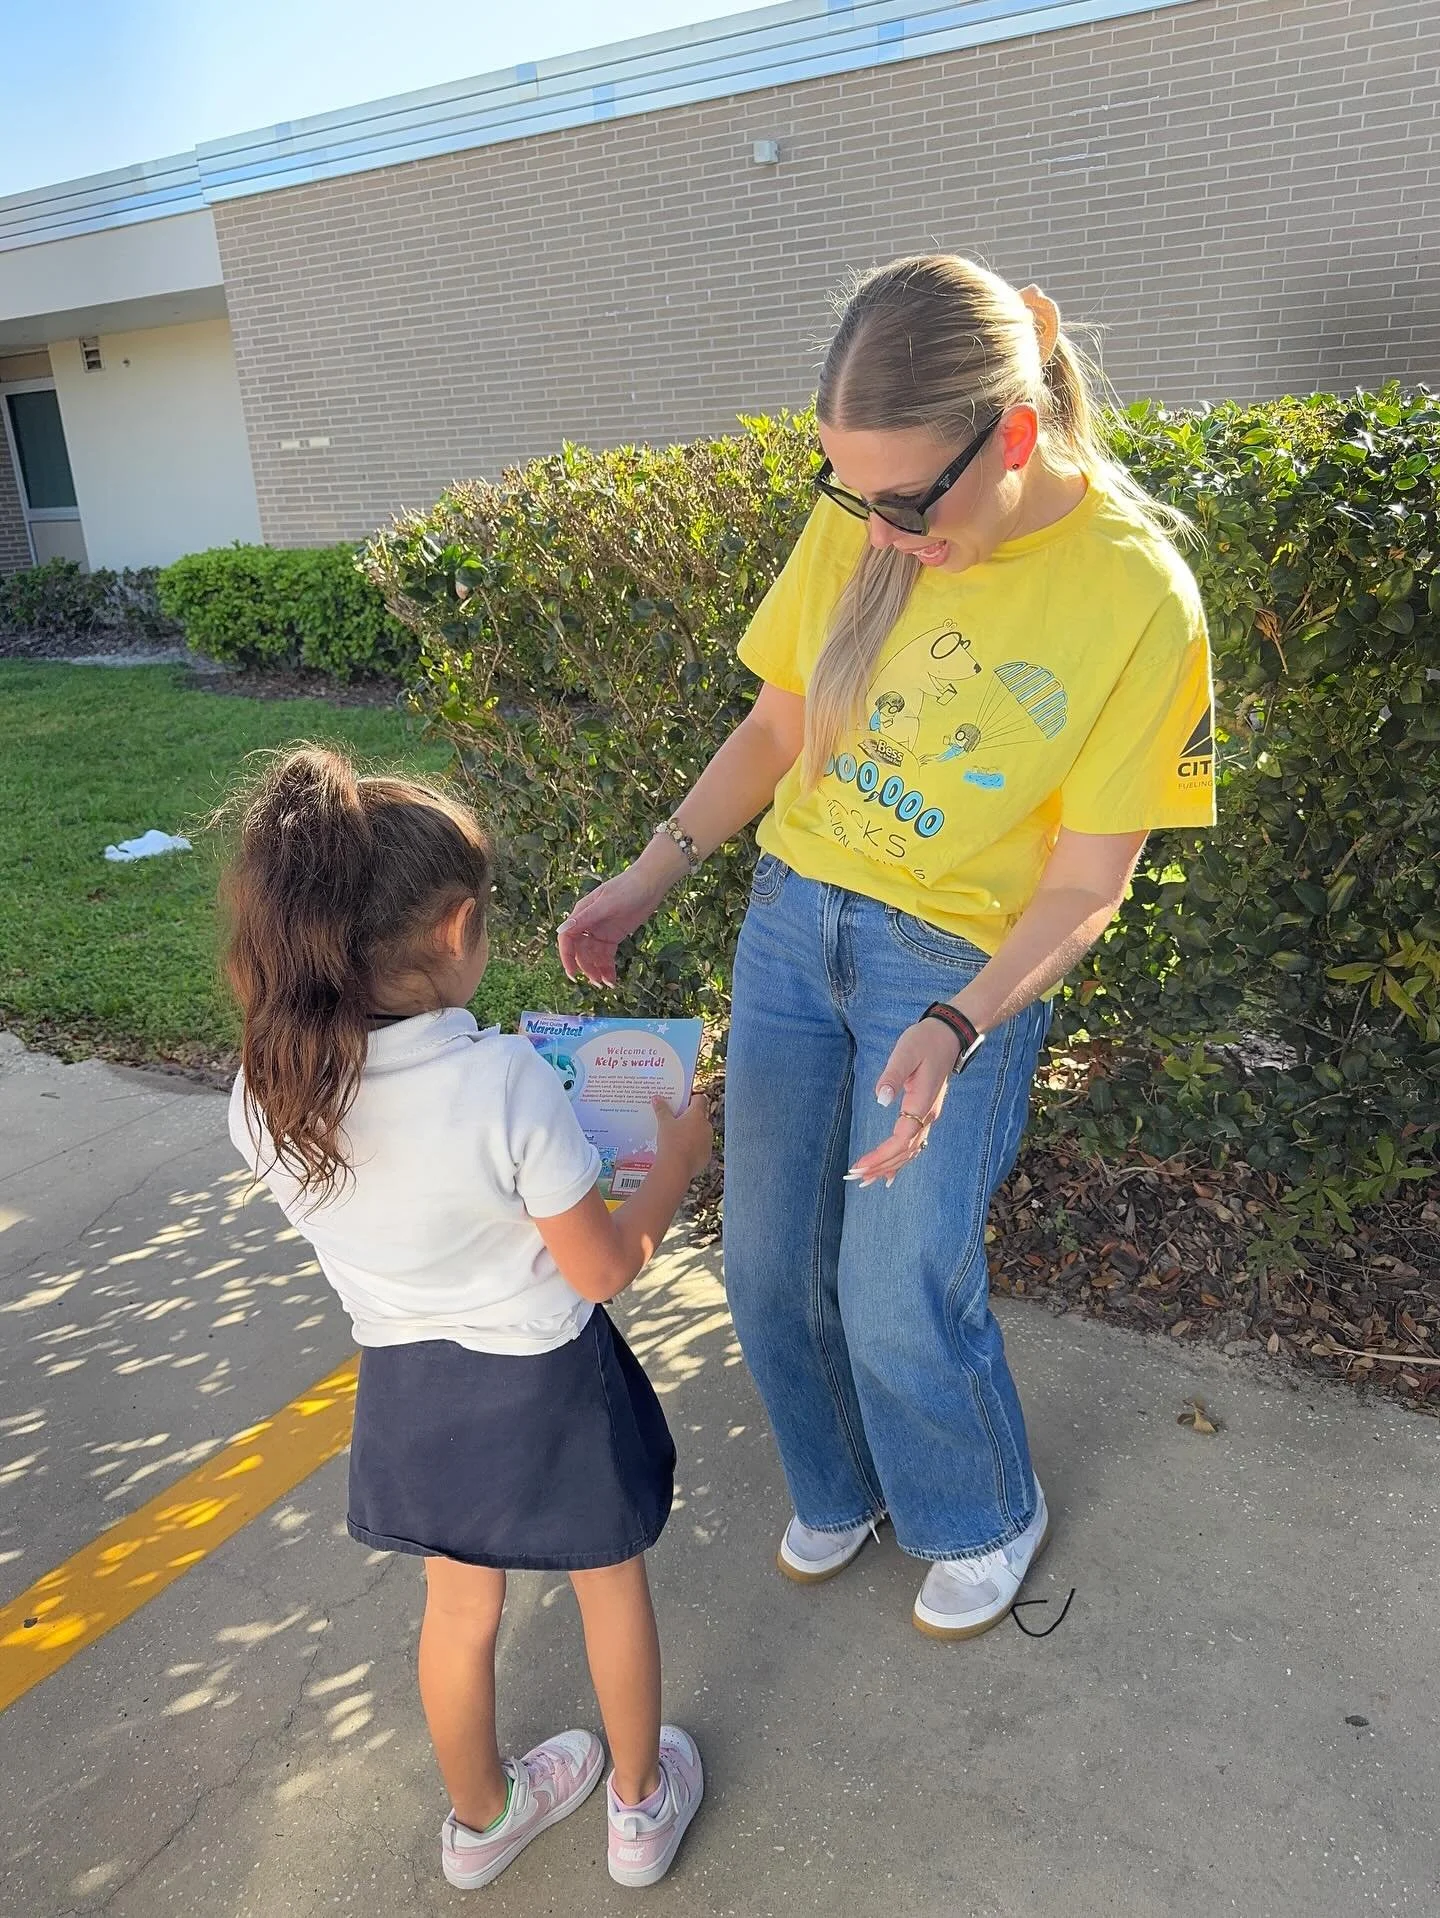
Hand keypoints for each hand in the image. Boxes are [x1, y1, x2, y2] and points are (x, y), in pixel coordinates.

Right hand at [558, 861, 668, 987]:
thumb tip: (563, 930)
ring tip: (606, 984)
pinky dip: (607, 968)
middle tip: (596, 983)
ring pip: (593, 956)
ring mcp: (600, 931)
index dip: (567, 957)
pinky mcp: (613, 936)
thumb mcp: (606, 904)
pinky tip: (612, 979)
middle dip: (586, 967)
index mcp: (581, 914)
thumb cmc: (627, 888)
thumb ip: (585, 918)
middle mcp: (588, 924)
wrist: (650, 884)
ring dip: (597, 970)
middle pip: (580, 951)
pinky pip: (606, 956)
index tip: (572, 973)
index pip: (567, 939)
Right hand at [653, 1095, 712, 1182]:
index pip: (700, 1099)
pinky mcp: (707, 1155)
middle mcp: (707, 1126)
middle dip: (690, 1117)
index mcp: (697, 1115)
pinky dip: (693, 1147)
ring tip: (677, 1136)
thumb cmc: (671, 1141)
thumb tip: (657, 1098)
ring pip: (701, 1132)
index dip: (692, 1098)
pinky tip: (681, 1150)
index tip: (682, 1101)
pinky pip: (701, 1147)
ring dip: (692, 1132)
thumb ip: (662, 1109)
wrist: (676, 1167)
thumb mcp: (664, 1123)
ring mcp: (708, 1141)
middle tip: (676, 1119)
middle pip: (700, 1116)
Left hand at [845, 1019, 960, 1187]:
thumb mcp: (905, 1053)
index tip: (859, 1165)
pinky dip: (901, 1160)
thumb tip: (881, 1099)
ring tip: (866, 1180)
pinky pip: (914, 1144)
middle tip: (854, 1178)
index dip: (881, 1155)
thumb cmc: (925, 1041)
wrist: (949, 1035)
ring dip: (889, 1167)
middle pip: (905, 1151)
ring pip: (910, 1151)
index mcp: (922, 1104)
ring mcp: (929, 1115)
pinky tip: (890, 1172)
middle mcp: (928, 1115)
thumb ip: (892, 1076)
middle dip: (880, 1167)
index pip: (901, 1140)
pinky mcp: (926, 1112)